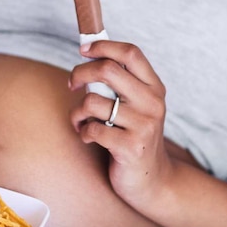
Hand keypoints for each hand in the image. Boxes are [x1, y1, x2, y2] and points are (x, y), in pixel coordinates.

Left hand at [68, 40, 172, 204]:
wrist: (152, 180)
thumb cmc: (135, 136)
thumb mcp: (138, 106)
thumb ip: (122, 83)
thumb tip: (89, 53)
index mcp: (155, 88)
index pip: (130, 53)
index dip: (103, 46)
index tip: (84, 50)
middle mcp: (152, 103)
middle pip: (108, 70)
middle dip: (80, 73)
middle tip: (72, 84)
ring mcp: (143, 126)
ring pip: (92, 102)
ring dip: (77, 112)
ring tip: (81, 120)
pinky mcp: (130, 147)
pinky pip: (92, 129)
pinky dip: (82, 132)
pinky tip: (89, 137)